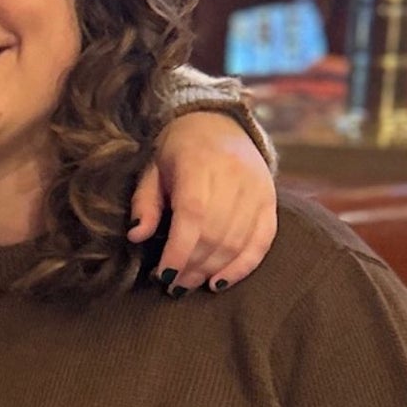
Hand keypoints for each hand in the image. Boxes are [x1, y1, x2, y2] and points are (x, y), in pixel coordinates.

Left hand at [129, 111, 277, 294]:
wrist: (217, 121)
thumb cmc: (177, 151)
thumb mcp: (152, 169)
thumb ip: (144, 202)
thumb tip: (136, 236)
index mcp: (199, 164)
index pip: (193, 216)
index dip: (179, 250)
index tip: (163, 274)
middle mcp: (233, 177)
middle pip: (215, 234)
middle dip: (191, 266)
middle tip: (172, 285)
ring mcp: (257, 189)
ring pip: (237, 242)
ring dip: (211, 270)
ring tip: (189, 284)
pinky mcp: (270, 200)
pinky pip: (262, 241)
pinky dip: (242, 266)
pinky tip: (220, 283)